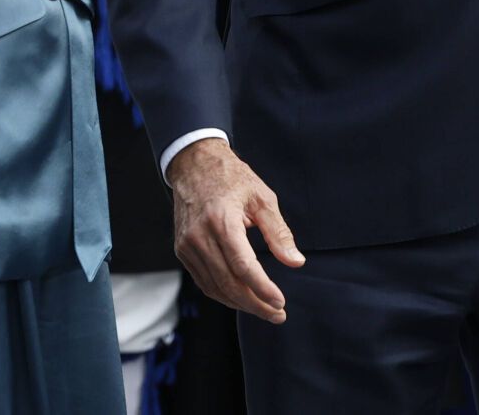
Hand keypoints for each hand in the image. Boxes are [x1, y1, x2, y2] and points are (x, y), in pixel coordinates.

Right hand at [166, 137, 304, 324]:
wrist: (195, 165)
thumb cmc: (233, 179)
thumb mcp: (262, 198)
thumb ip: (279, 232)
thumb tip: (296, 262)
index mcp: (221, 220)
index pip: (243, 266)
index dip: (262, 288)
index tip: (280, 302)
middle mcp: (200, 236)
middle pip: (228, 282)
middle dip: (255, 304)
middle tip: (278, 314)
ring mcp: (187, 245)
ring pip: (215, 287)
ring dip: (240, 303)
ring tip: (264, 309)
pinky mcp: (182, 250)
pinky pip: (203, 281)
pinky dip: (223, 294)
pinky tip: (242, 298)